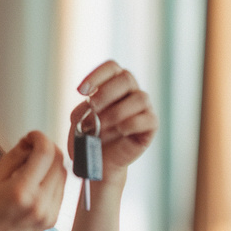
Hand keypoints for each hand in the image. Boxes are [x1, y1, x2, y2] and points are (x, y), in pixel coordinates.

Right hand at [0, 131, 67, 230]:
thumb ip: (14, 157)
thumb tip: (30, 141)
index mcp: (21, 191)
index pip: (45, 153)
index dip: (40, 137)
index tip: (31, 136)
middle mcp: (39, 203)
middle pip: (58, 161)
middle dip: (47, 148)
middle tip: (31, 147)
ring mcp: (49, 213)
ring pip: (63, 174)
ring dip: (51, 163)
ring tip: (32, 166)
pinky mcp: (53, 219)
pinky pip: (60, 189)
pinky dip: (52, 178)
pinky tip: (36, 181)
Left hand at [68, 60, 157, 178]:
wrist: (100, 162)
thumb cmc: (90, 138)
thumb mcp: (79, 121)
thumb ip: (83, 109)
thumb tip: (91, 105)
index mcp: (113, 85)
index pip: (111, 67)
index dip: (96, 75)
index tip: (80, 92)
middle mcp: (131, 92)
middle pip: (126, 78)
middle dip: (106, 94)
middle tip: (92, 109)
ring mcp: (144, 108)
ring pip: (139, 98)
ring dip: (116, 112)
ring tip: (102, 127)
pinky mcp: (151, 125)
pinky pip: (147, 118)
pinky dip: (130, 124)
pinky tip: (119, 131)